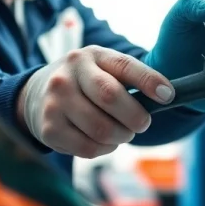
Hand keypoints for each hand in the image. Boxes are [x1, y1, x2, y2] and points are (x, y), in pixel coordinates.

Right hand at [18, 45, 174, 157]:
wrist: (36, 95)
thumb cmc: (85, 84)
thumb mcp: (104, 69)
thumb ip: (131, 78)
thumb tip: (167, 96)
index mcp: (91, 56)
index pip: (124, 66)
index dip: (149, 81)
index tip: (168, 95)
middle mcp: (68, 75)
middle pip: (111, 98)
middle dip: (135, 117)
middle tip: (141, 124)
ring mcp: (55, 102)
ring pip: (101, 129)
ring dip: (121, 136)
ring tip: (121, 132)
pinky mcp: (49, 129)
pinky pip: (88, 148)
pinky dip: (105, 149)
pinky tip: (103, 140)